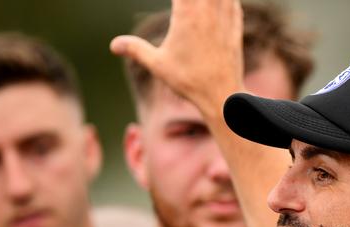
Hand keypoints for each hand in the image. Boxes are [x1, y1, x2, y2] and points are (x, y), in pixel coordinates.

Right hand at [110, 0, 243, 119]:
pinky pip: (234, 2)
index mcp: (187, 16)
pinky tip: (221, 2)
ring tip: (198, 6)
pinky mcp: (236, 27)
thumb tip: (113, 45)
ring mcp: (225, 18)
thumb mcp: (158, 65)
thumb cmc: (189, 81)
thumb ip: (136, 50)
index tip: (175, 2)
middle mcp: (208, 11)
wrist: (222, 95)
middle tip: (182, 4)